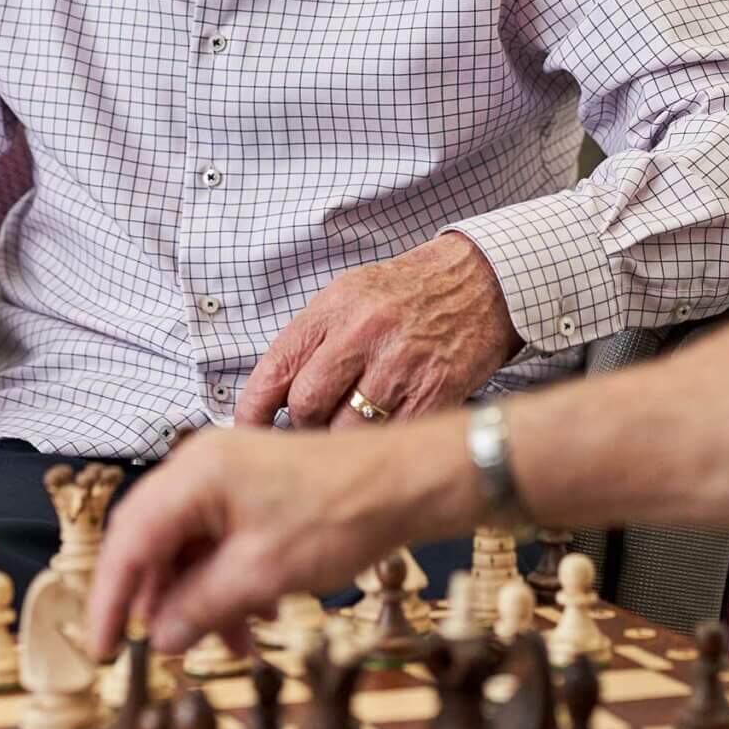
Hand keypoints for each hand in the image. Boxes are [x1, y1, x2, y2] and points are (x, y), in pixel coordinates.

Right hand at [85, 421, 476, 654]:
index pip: (128, 542)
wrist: (408, 482)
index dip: (110, 601)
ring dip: (199, 598)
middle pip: (152, 541)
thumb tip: (161, 639)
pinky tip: (252, 619)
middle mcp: (202, 467)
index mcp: (194, 476)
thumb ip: (202, 607)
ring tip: (226, 645)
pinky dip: (226, 581)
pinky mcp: (254, 488)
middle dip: (155, 601)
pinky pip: (220, 540)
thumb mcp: (264, 574)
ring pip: (189, 546)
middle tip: (156, 651)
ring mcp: (229, 475)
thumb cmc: (343, 512)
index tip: (103, 649)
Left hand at [236, 232, 521, 427]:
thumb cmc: (407, 294)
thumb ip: (309, 342)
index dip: (252, 410)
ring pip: (346, 431)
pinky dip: (381, 446)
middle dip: (302, 426)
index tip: (247, 431)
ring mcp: (401, 366)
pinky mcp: (434, 392)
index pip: (275, 370)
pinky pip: (390, 439)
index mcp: (335, 308)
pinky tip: (384, 435)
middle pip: (306, 406)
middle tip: (314, 425)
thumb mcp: (348, 295)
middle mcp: (364, 334)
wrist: (481, 282)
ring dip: (341, 441)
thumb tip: (269, 399)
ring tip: (351, 429)